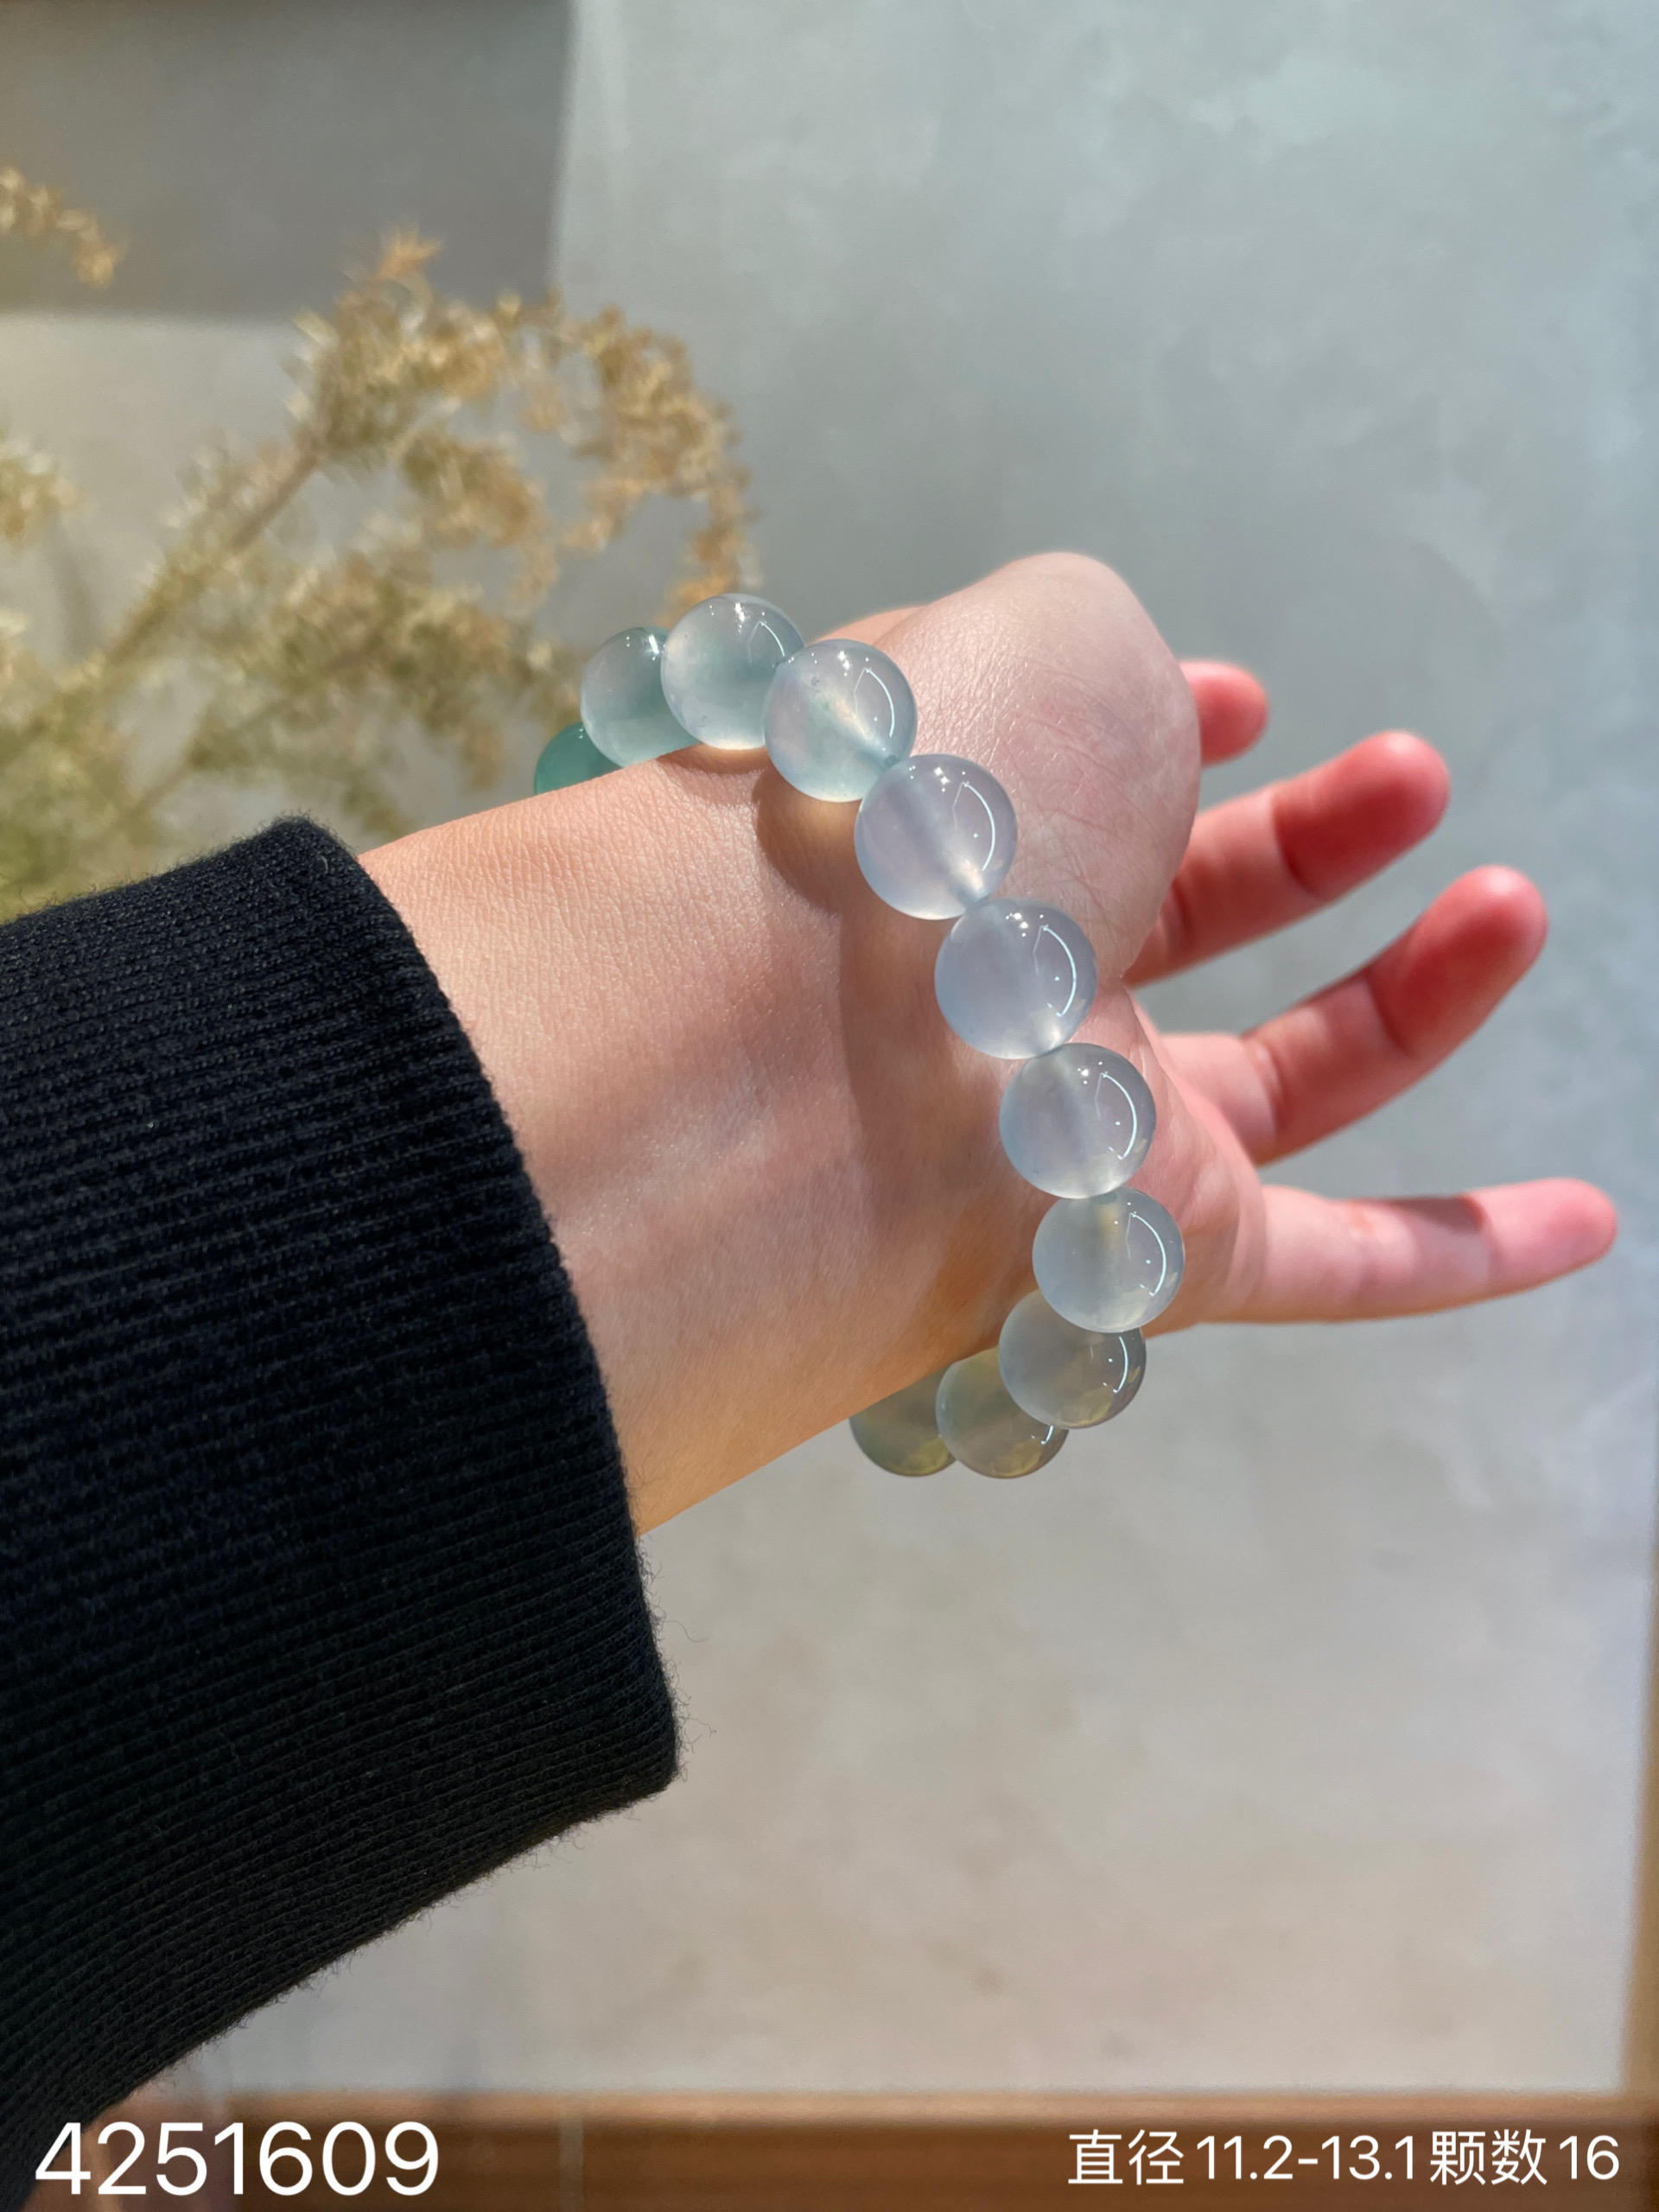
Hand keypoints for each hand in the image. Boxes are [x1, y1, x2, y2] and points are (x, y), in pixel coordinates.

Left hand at [362, 555, 1614, 1527]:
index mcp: (953, 823)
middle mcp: (1005, 985)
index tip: (1240, 698)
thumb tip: (1172, 713)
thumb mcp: (1048, 635)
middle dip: (1303, 846)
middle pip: (1179, 928)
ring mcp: (1082, 1128)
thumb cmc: (932, 796)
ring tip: (1509, 900)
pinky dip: (1460, 1251)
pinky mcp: (1154, 1253)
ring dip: (1412, 1001)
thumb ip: (1121, 660)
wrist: (819, 1030)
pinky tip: (1581, 1222)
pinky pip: (1332, 1268)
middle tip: (1406, 777)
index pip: (1069, 791)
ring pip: (1280, 1082)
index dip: (1166, 734)